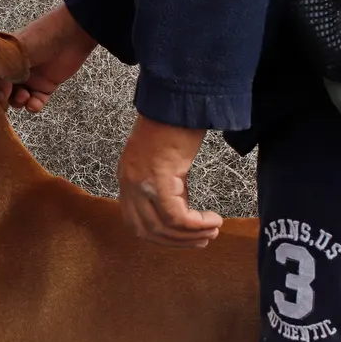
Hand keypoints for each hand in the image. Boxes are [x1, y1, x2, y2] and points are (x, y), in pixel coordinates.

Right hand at [0, 3, 97, 111]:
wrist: (71, 34)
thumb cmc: (39, 38)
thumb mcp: (14, 53)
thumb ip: (1, 73)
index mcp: (4, 58)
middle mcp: (15, 69)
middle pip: (3, 91)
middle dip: (4, 98)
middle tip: (8, 98)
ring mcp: (31, 78)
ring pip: (18, 98)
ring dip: (19, 101)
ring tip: (25, 97)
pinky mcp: (46, 86)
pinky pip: (36, 102)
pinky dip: (34, 106)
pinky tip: (34, 104)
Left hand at [117, 113, 222, 247]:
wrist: (178, 99)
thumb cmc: (176, 123)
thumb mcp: (167, 161)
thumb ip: (168, 185)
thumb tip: (182, 206)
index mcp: (127, 177)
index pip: (134, 221)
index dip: (159, 236)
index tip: (182, 238)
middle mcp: (128, 182)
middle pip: (144, 230)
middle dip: (175, 242)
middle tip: (201, 240)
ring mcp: (140, 181)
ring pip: (161, 227)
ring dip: (189, 236)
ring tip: (212, 231)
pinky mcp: (157, 178)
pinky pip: (175, 216)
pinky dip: (195, 224)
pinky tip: (213, 220)